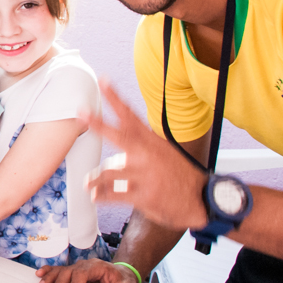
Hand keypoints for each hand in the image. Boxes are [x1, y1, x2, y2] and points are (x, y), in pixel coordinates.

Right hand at [35, 259, 138, 282]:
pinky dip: (49, 272)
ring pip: (62, 270)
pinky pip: (59, 270)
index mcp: (98, 267)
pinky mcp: (74, 274)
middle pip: (69, 271)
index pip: (83, 274)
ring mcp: (79, 269)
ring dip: (51, 278)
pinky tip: (39, 274)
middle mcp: (86, 265)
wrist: (125, 277)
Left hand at [82, 81, 207, 231]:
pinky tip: (94, 196)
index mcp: (151, 142)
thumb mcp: (164, 154)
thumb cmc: (179, 176)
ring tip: (87, 183)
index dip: (115, 98)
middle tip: (81, 112)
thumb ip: (139, 149)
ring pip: (107, 172)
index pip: (130, 115)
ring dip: (94, 179)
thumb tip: (115, 154)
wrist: (202, 200)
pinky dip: (99, 195)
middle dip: (97, 123)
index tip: (103, 81)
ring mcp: (144, 175)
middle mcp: (146, 155)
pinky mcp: (143, 196)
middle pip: (118, 134)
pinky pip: (111, 194)